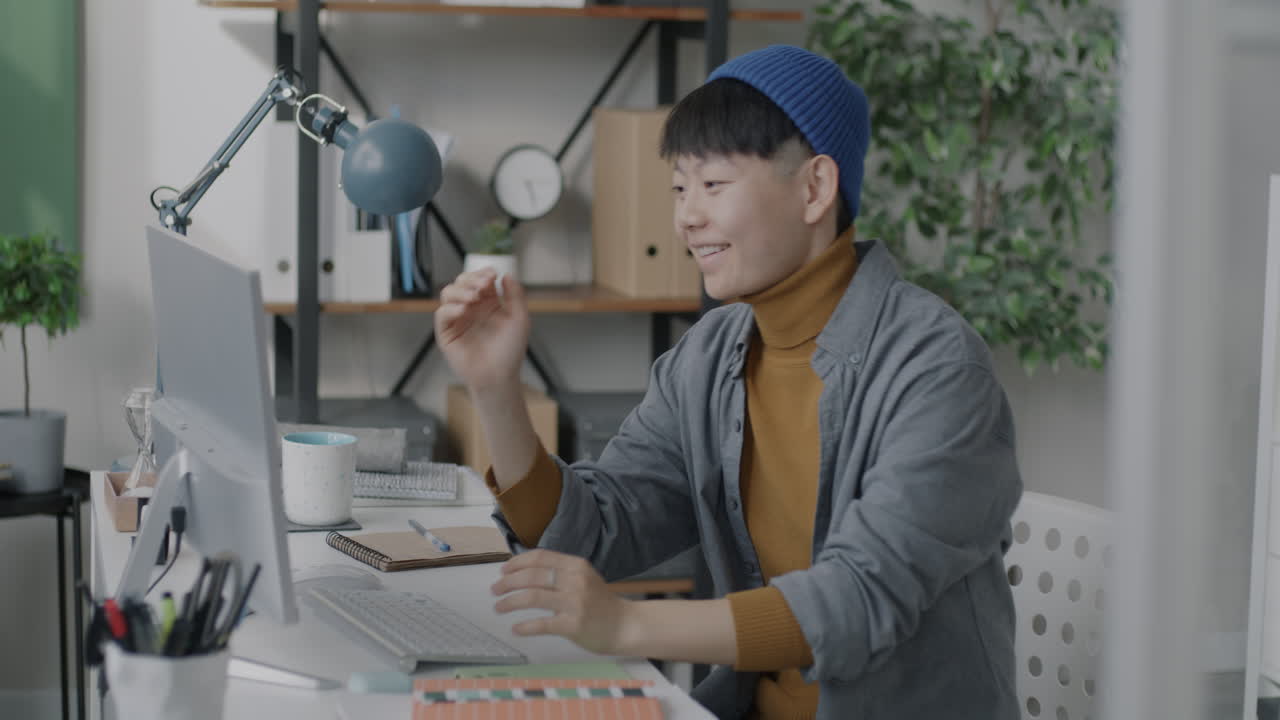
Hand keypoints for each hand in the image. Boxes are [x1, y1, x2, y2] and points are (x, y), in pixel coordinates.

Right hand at [434, 268, 529, 390]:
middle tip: (483, 285)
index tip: (492, 275)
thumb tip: (507, 275)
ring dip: (460, 291)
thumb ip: (515, 296)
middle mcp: (471, 308)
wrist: (499, 376)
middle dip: (471, 279)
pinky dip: (451, 308)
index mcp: (487, 303)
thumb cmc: (510, 351)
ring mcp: (457, 319)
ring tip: (473, 297)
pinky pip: (442, 314)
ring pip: (448, 294)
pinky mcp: (446, 333)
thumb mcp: (519, 319)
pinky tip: (464, 310)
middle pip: (461, 283)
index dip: (483, 273)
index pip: (479, 280)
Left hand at [491, 549, 634, 655]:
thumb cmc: (600, 602)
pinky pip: (541, 624)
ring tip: (499, 607)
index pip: (540, 557)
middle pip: (532, 576)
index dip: (517, 563)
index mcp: (576, 565)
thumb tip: (523, 571)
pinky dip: (524, 626)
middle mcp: (575, 580)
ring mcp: (575, 603)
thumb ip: (560, 571)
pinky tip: (516, 628)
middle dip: (507, 583)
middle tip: (495, 590)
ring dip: (509, 602)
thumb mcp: (584, 577)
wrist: (625, 625)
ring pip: (532, 597)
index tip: (503, 571)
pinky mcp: (574, 625)